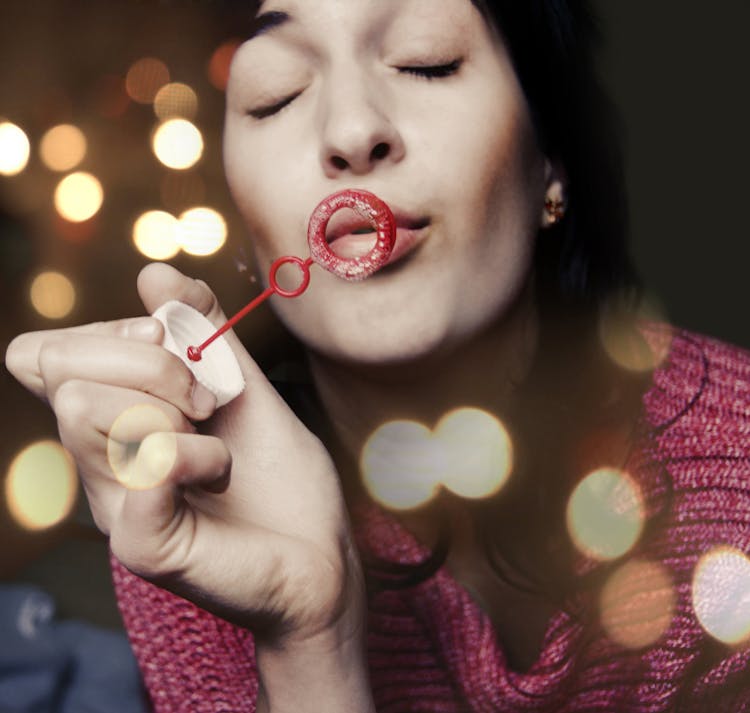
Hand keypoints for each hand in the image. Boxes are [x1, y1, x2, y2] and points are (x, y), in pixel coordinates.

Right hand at [5, 263, 365, 650]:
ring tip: (214, 438)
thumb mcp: (245, 388)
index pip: (45, 355)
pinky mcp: (144, 545)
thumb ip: (203, 332)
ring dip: (171, 406)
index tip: (170, 344)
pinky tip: (222, 473)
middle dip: (148, 360)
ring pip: (86, 408)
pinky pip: (145, 465)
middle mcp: (101, 463)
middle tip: (205, 399)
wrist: (322, 554)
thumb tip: (154, 271)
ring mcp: (115, 506)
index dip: (104, 332)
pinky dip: (198, 452)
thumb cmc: (281, 478)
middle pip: (61, 369)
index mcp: (115, 424)